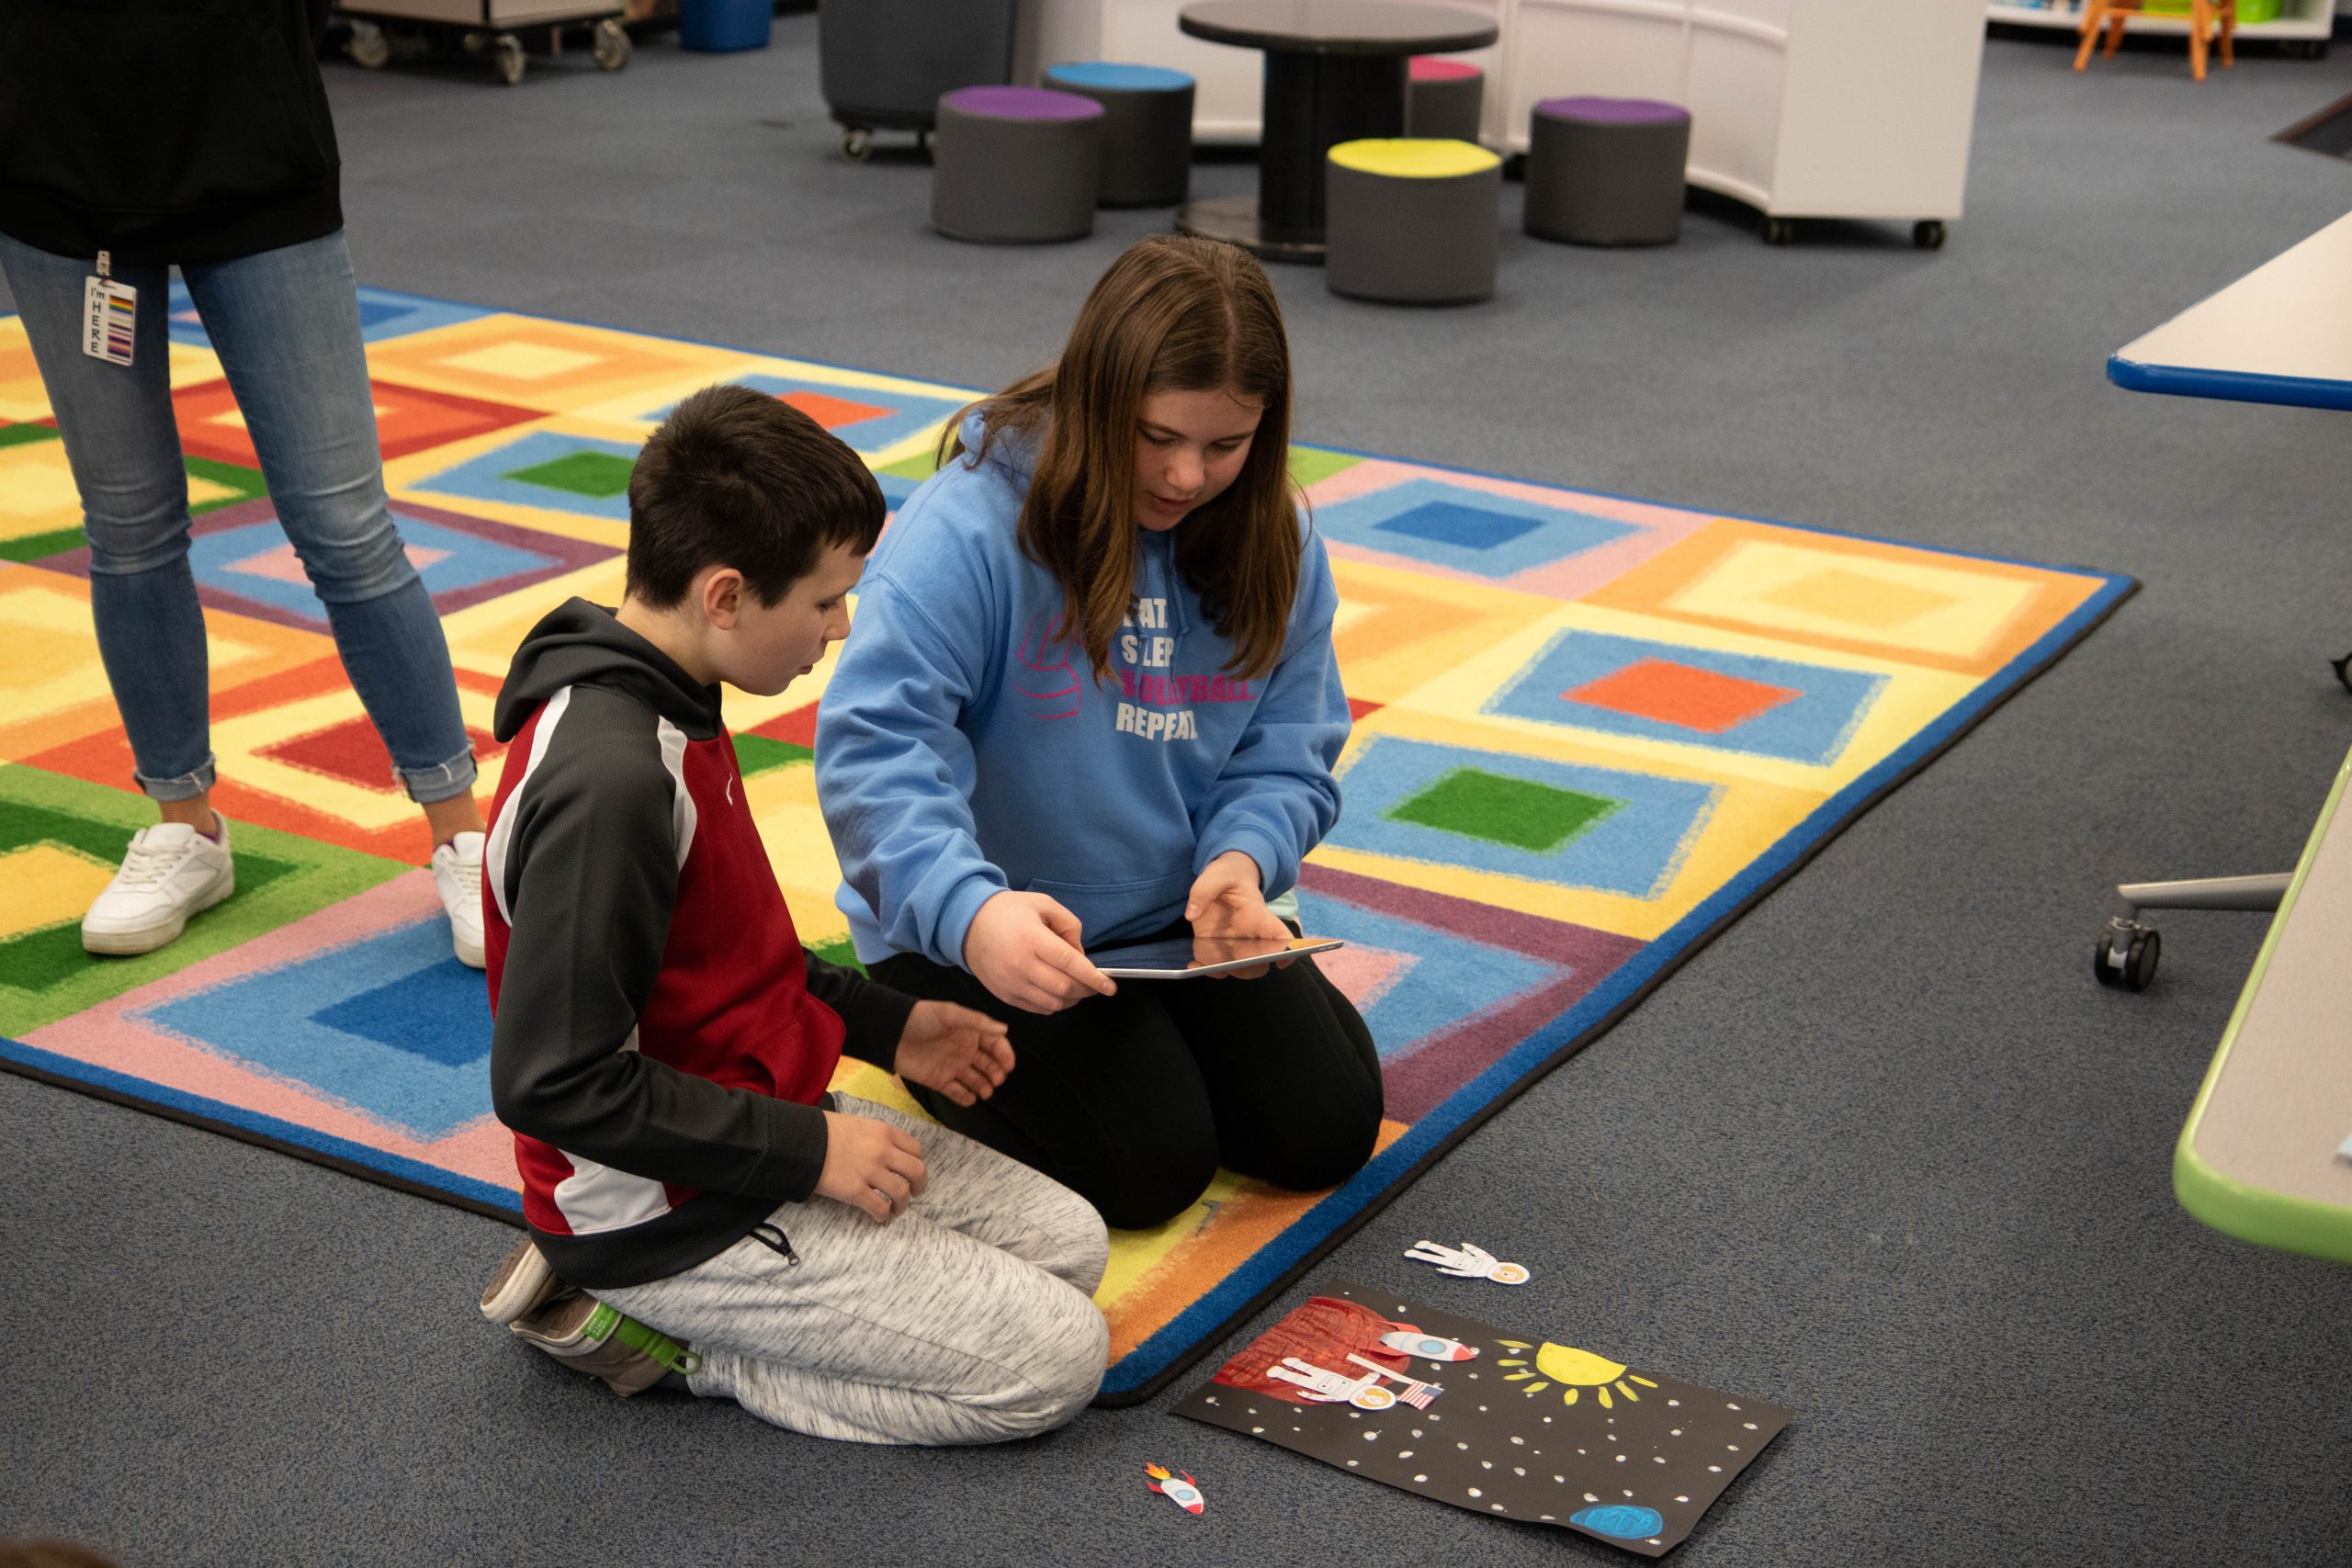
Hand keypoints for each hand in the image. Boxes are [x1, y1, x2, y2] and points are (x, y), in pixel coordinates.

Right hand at [815, 1110, 927, 1223]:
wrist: (800, 1140)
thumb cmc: (825, 1131)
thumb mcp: (858, 1124)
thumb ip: (877, 1137)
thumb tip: (887, 1152)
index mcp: (884, 1132)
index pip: (916, 1149)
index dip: (917, 1163)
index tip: (913, 1173)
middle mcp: (883, 1150)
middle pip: (917, 1171)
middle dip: (919, 1186)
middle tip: (914, 1193)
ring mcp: (870, 1171)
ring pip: (901, 1193)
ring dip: (902, 1205)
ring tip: (896, 1210)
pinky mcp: (855, 1191)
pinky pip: (879, 1208)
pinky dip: (883, 1216)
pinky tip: (879, 1217)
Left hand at [895, 1000, 1014, 1106]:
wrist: (892, 1033)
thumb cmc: (922, 1018)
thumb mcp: (950, 1014)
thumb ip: (977, 1022)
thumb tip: (1004, 1029)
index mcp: (970, 1032)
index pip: (994, 1044)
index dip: (1004, 1054)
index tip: (1009, 1066)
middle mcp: (965, 1050)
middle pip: (988, 1064)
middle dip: (995, 1072)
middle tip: (997, 1080)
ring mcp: (953, 1066)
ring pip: (975, 1080)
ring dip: (983, 1086)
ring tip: (986, 1092)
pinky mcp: (939, 1080)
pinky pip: (956, 1092)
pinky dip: (965, 1097)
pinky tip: (971, 1099)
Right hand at [962, 891, 1116, 1013]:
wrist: (968, 925)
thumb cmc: (1008, 912)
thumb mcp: (1043, 904)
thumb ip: (1069, 926)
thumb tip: (1081, 955)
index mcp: (1032, 939)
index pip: (1070, 964)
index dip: (1094, 978)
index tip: (1110, 986)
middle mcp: (1021, 965)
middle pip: (1064, 988)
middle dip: (1086, 989)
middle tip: (1095, 983)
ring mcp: (1011, 983)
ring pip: (1053, 1004)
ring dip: (1072, 999)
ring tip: (1078, 988)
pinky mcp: (1005, 996)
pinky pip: (1037, 1009)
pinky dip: (1054, 1005)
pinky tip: (1058, 992)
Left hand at [1185, 851, 1290, 979]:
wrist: (1222, 879)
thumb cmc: (1228, 875)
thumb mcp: (1217, 873)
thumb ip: (1204, 889)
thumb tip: (1192, 914)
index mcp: (1257, 916)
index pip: (1281, 936)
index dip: (1287, 951)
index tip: (1282, 961)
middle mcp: (1249, 936)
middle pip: (1259, 961)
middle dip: (1247, 967)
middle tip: (1231, 961)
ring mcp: (1232, 944)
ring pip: (1236, 969)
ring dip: (1223, 970)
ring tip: (1204, 965)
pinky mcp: (1214, 948)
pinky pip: (1212, 966)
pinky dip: (1204, 970)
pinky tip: (1192, 965)